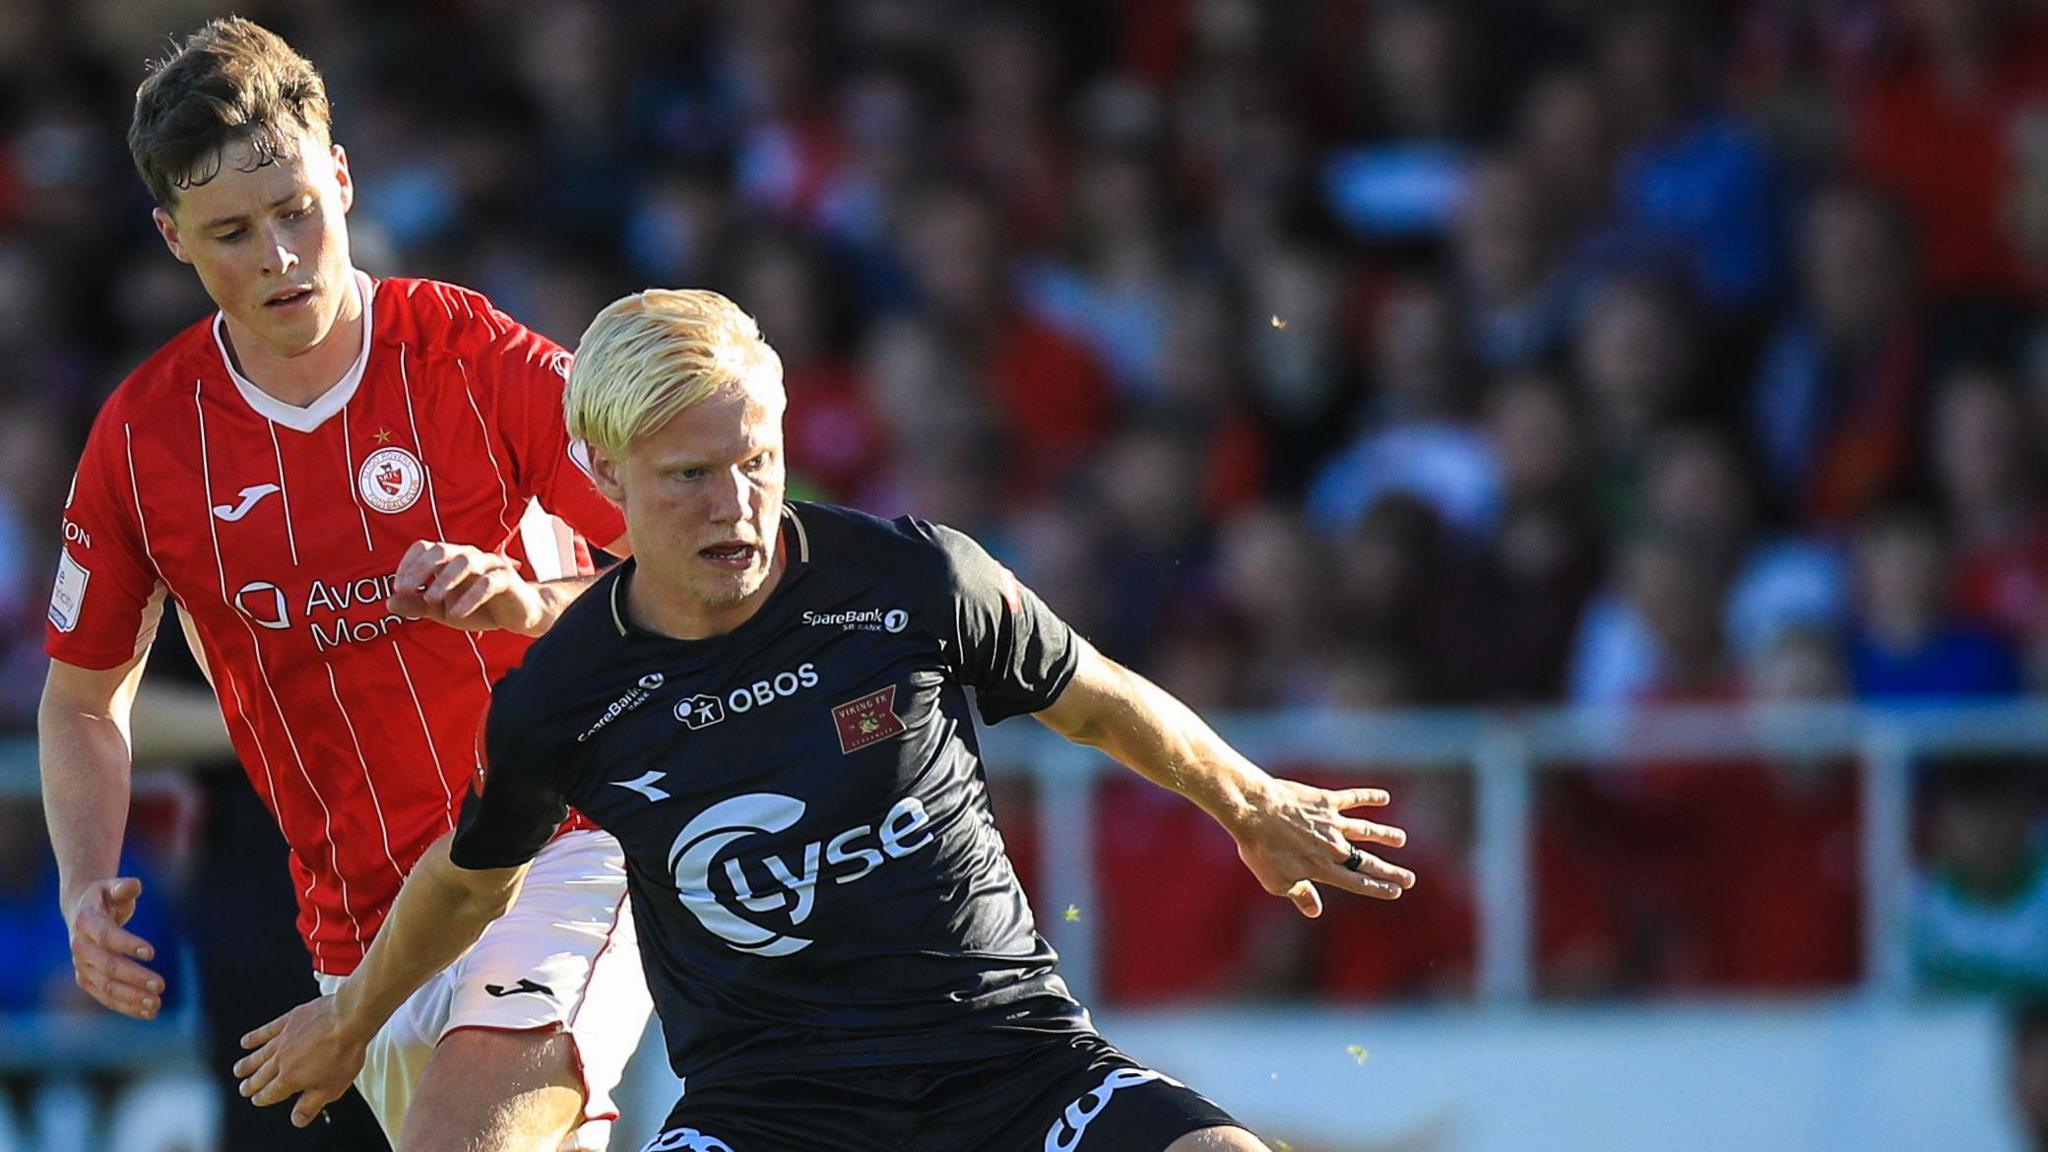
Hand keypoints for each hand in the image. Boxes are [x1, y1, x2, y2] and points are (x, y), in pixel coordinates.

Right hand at [65, 877, 163, 1018]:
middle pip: (107, 965)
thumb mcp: (112, 886)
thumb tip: (133, 886)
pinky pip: (105, 996)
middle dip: (134, 976)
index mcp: (86, 921)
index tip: (152, 952)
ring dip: (130, 997)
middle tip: (161, 985)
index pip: (106, 935)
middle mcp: (80, 946)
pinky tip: (147, 1012)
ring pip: (105, 985)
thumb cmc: (105, 897)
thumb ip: (124, 886)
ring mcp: (81, 965)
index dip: (127, 944)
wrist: (81, 911)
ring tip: (156, 1004)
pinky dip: (125, 1005)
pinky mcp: (86, 979)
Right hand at [234, 995, 368, 1127]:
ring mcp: (283, 1039)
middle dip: (251, 1085)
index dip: (262, 1098)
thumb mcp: (331, 1088)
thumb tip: (297, 1119)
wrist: (349, 1019)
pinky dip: (254, 1037)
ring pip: (259, 1055)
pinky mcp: (288, 1021)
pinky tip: (246, 1042)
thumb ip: (311, 1105)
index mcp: (290, 1078)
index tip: (257, 1100)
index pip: (270, 1093)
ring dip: (247, 1064)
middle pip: (261, 1075)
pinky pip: (266, 1031)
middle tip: (244, 1089)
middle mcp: (282, 1060)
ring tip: (239, 1070)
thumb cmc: (343, 1052)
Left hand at [389, 541, 544, 634]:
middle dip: (420, 569)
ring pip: (465, 561)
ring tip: (432, 600)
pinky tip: (458, 614)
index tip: (399, 587)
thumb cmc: (480, 608)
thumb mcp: (442, 611)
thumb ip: (417, 605)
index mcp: (452, 559)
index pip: (425, 548)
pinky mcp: (508, 579)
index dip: (408, 564)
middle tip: (406, 589)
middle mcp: (470, 556)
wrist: (520, 615)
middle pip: (441, 549)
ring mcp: (490, 565)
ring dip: (444, 580)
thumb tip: (389, 602)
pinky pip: (488, 583)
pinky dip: (470, 598)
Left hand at [1225, 782, 1414, 917]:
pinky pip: (1352, 798)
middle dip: (1390, 870)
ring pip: (1366, 830)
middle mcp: (1333, 847)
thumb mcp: (1276, 882)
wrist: (1254, 811)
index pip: (1357, 882)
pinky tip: (1384, 797)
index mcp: (1322, 869)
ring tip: (1400, 838)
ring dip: (1385, 835)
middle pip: (1367, 861)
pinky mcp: (1325, 801)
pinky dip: (1369, 797)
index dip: (1378, 887)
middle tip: (1410, 877)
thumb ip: (1299, 894)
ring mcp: (1331, 822)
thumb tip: (1315, 911)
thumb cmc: (1260, 849)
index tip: (1396, 891)